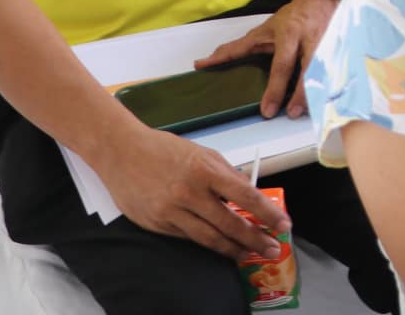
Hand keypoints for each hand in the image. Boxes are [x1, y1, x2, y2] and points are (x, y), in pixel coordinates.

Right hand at [94, 124, 287, 260]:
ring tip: (250, 255)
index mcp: (205, 170)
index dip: (266, 213)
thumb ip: (227, 173)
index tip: (283, 224)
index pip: (244, 195)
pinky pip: (188, 237)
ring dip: (233, 249)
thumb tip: (249, 192)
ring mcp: (171, 212)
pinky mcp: (158, 224)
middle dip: (255, 239)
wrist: (121, 152)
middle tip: (272, 248)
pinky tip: (221, 246)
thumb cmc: (164, 148)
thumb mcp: (202, 153)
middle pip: (229, 223)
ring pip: (209, 238)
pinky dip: (207, 243)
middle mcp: (189, 193)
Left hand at [196, 0, 337, 118]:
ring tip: (305, 112)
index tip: (267, 110)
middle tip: (289, 114)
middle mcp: (310, 39)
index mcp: (288, 34)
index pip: (282, 65)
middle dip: (300, 94)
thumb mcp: (261, 31)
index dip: (275, 89)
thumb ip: (234, 49)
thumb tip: (201, 64)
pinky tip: (328, 101)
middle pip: (308, 70)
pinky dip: (333, 86)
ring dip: (317, 94)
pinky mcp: (341, 48)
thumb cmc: (290, 18)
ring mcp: (329, 43)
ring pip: (326, 71)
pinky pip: (339, 70)